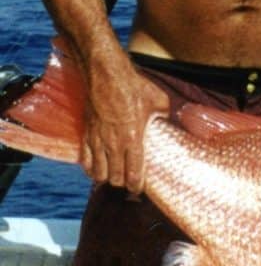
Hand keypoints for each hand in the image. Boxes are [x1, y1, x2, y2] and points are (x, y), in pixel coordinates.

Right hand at [82, 64, 169, 193]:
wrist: (107, 75)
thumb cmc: (134, 87)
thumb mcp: (159, 101)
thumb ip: (164, 115)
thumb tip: (171, 120)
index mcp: (133, 138)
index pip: (134, 172)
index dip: (137, 186)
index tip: (139, 189)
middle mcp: (114, 144)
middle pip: (115, 177)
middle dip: (122, 183)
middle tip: (128, 183)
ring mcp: (98, 140)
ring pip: (98, 173)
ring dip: (106, 178)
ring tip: (113, 177)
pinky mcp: (86, 134)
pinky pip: (84, 160)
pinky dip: (90, 169)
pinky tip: (95, 170)